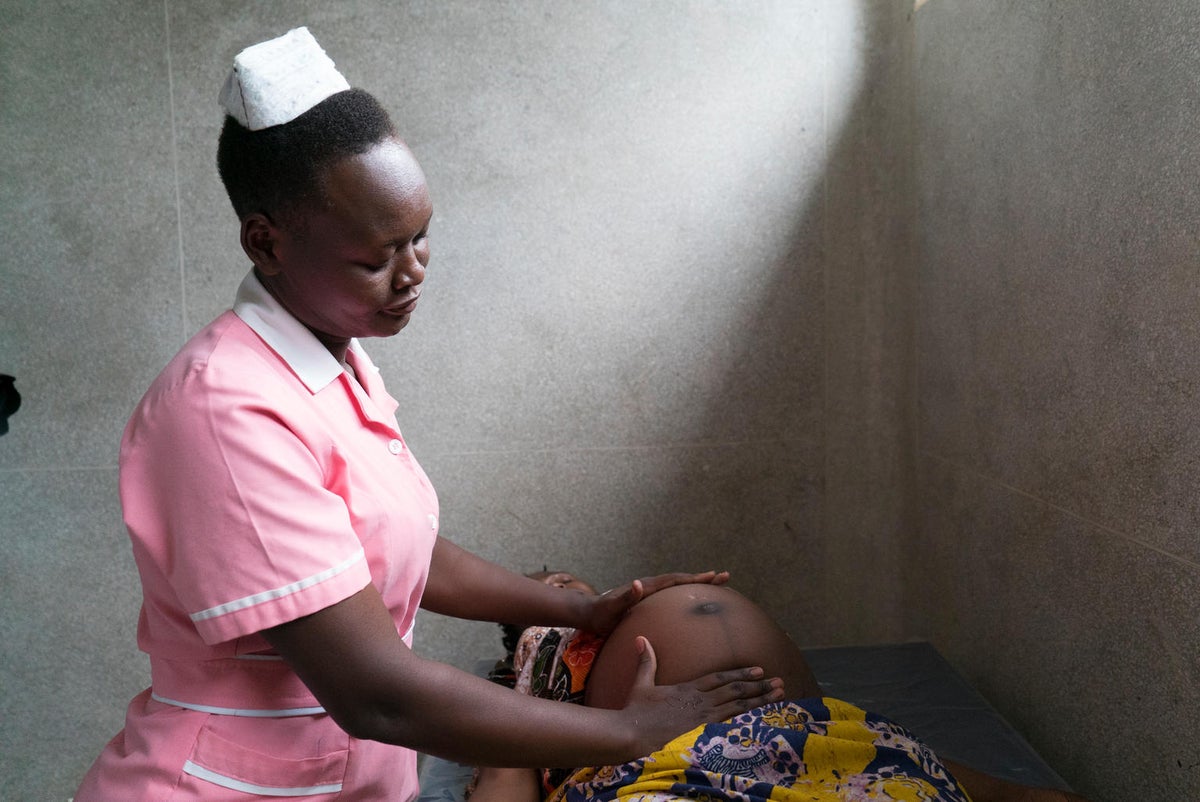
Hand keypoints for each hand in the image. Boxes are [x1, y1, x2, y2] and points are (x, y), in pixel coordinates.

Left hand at [584, 570, 730, 634]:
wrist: (590, 614)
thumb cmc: (601, 614)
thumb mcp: (612, 608)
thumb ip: (625, 597)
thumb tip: (638, 583)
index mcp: (647, 587)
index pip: (676, 580)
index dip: (695, 578)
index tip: (714, 575)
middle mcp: (651, 586)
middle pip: (682, 580)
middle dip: (704, 579)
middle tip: (725, 576)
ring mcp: (651, 593)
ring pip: (679, 587)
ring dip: (698, 585)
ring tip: (717, 585)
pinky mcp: (649, 601)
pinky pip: (673, 596)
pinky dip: (687, 595)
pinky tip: (694, 602)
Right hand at [619, 636, 783, 756]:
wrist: (633, 733)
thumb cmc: (636, 711)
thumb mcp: (640, 684)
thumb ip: (646, 662)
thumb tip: (641, 638)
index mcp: (688, 689)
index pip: (720, 678)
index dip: (740, 673)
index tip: (758, 669)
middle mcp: (699, 701)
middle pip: (735, 690)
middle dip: (758, 685)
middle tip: (778, 681)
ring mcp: (703, 717)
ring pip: (738, 706)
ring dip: (760, 700)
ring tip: (779, 695)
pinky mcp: (702, 732)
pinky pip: (731, 724)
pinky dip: (748, 720)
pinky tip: (762, 719)